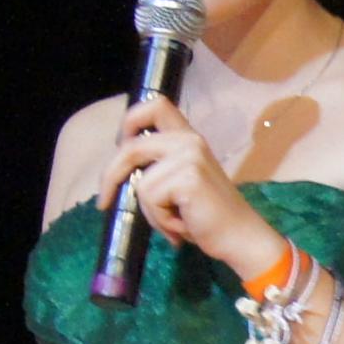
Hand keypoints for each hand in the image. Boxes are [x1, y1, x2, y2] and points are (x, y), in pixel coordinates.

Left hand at [100, 94, 277, 274]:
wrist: (239, 237)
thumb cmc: (207, 216)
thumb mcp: (179, 183)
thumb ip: (157, 168)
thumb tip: (118, 172)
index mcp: (188, 137)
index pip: (155, 105)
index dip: (130, 121)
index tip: (121, 144)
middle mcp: (189, 140)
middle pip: (131, 147)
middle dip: (110, 176)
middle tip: (103, 202)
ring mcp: (190, 156)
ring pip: (140, 183)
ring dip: (151, 211)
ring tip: (173, 222)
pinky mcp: (189, 177)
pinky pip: (151, 198)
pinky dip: (160, 220)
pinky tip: (182, 225)